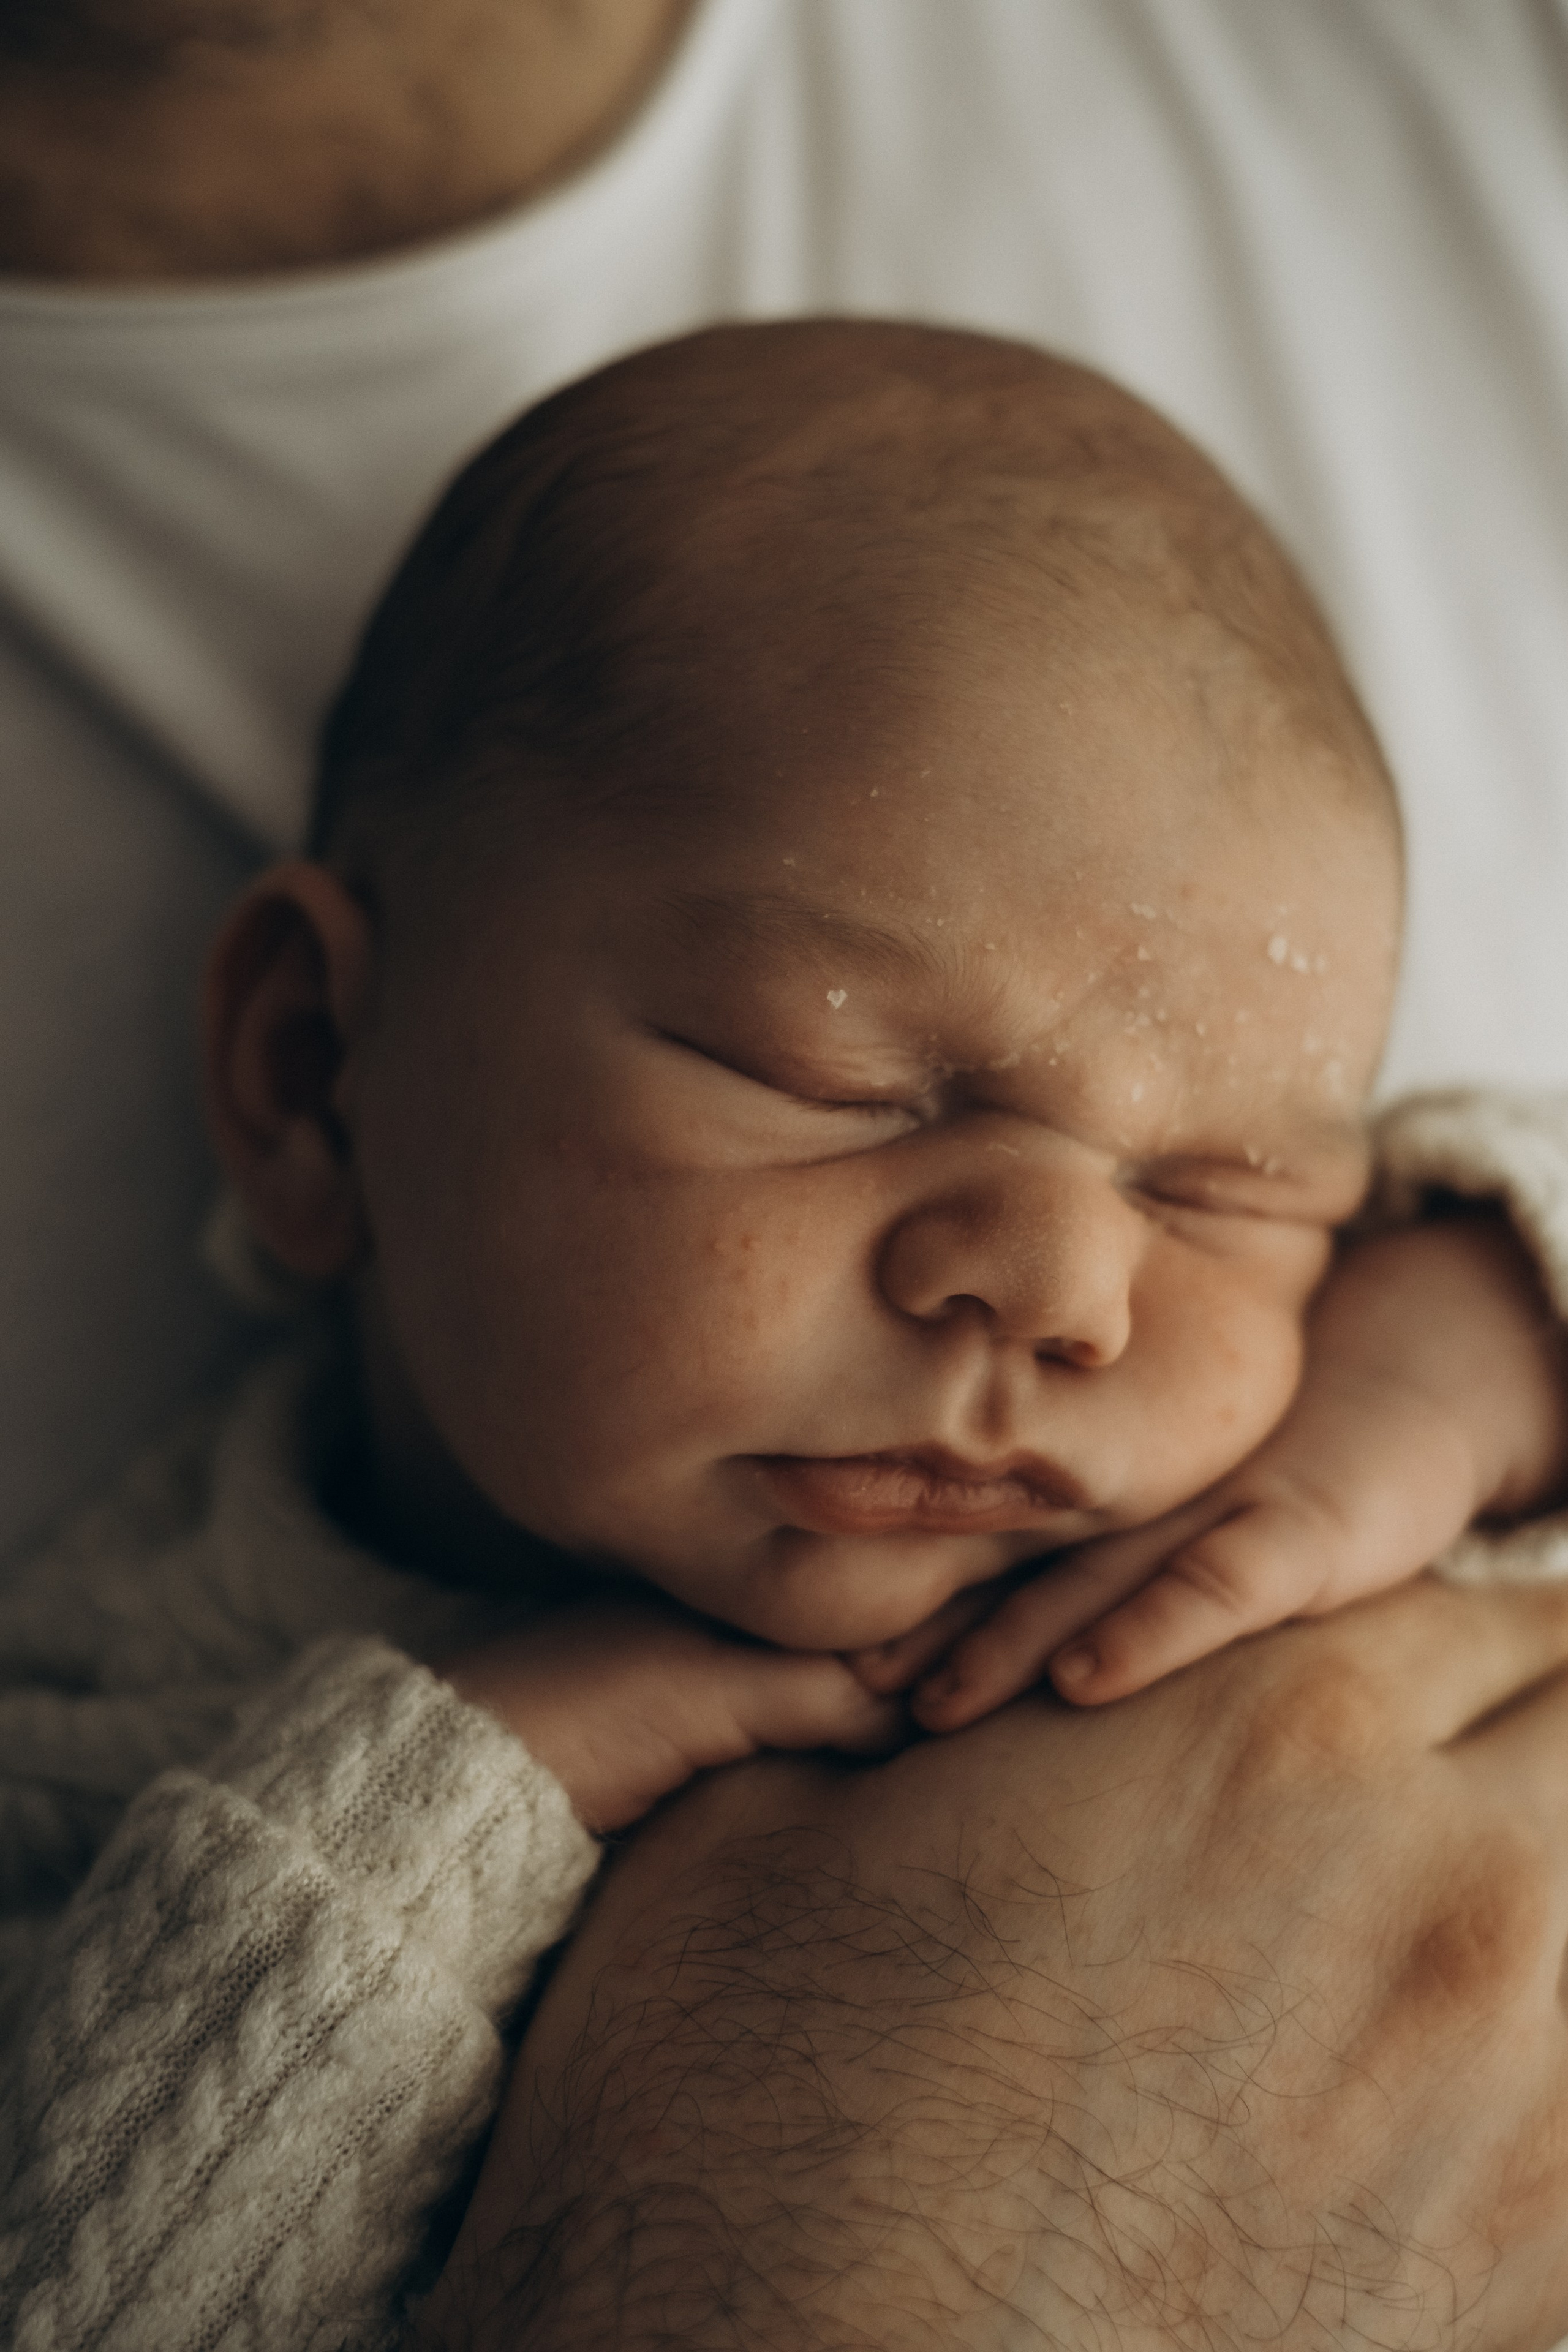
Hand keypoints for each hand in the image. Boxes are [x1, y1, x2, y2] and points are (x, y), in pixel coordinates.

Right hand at [421, 1579, 1567, 2348]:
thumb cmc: (742, 2107)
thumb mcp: (783, 1818)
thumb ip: (956, 1715)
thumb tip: (1000, 1703)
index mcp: (1266, 1731)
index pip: (1475, 1611)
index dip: (1437, 1639)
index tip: (1394, 1684)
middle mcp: (1438, 1893)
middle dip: (1532, 1729)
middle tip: (1442, 1781)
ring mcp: (1506, 2107)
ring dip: (1548, 1888)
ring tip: (1445, 1925)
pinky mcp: (1515, 2289)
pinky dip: (1548, 2076)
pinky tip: (1459, 2090)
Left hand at [888, 1212, 1567, 1726]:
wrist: (1419, 1386)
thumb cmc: (1285, 1464)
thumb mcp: (1184, 1495)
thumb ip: (1094, 1546)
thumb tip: (986, 1637)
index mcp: (1102, 1495)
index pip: (985, 1547)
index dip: (903, 1595)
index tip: (815, 1653)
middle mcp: (1137, 1499)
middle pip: (1010, 1571)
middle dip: (923, 1632)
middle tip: (838, 1692)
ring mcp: (1212, 1510)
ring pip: (1086, 1584)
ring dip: (1003, 1646)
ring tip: (925, 1704)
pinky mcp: (1298, 1536)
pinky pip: (1214, 1589)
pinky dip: (1148, 1634)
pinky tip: (1087, 1680)